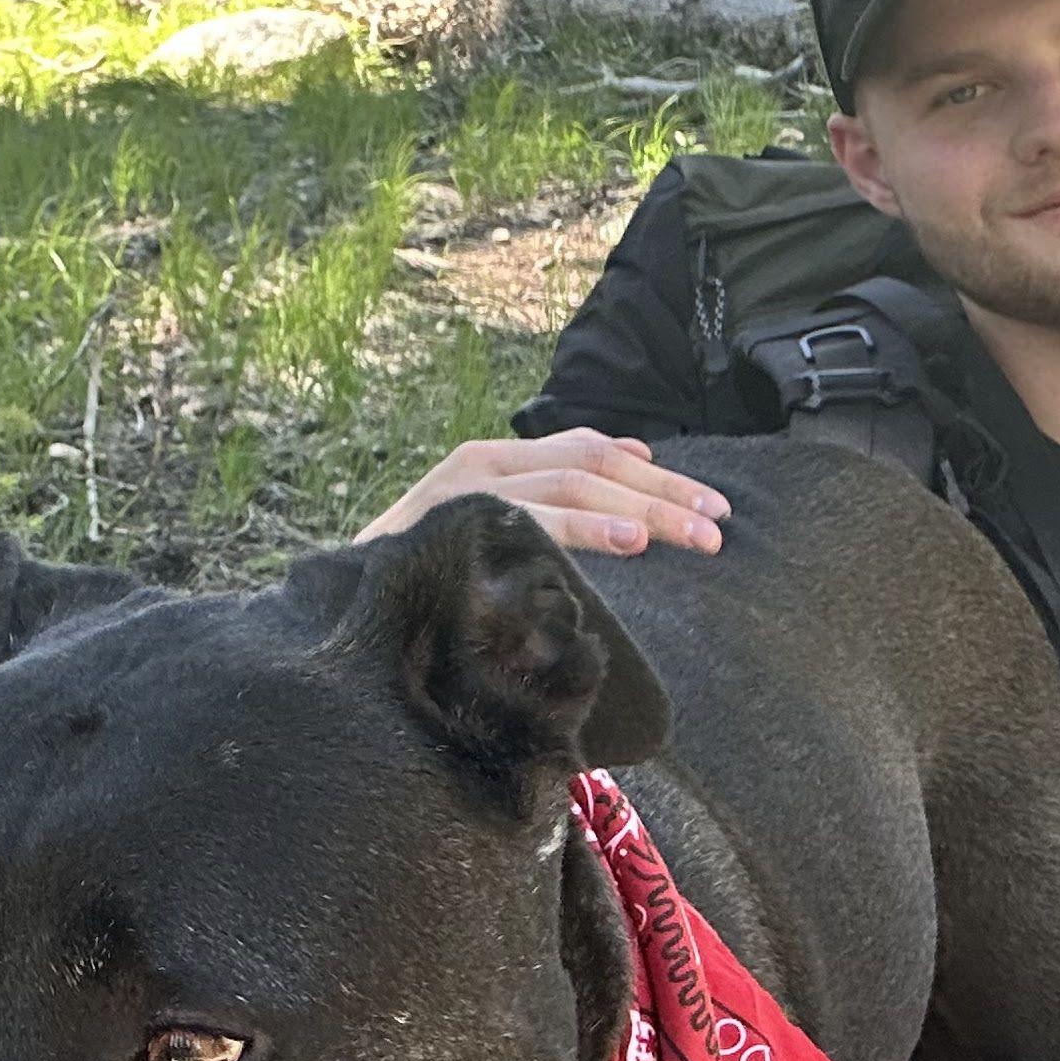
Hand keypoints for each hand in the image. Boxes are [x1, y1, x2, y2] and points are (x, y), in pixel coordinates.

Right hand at [361, 431, 729, 559]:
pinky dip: (585, 528)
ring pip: (572, 484)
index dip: (656, 474)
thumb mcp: (490, 530)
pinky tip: (627, 542)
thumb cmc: (423, 577)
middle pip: (592, 463)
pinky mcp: (452, 524)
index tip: (714, 506)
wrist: (340, 609)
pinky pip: (531, 520)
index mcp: (495, 461)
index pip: (591, 451)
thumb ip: (551, 499)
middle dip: (663, 492)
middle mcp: (481, 463)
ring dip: (641, 509)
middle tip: (719, 527)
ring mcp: (465, 491)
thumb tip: (636, 466)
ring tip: (690, 534)